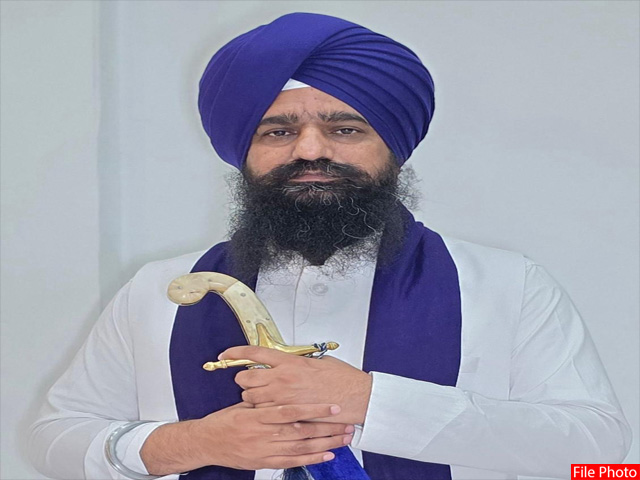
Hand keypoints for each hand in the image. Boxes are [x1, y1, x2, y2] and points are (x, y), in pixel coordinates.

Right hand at [142, 402, 353, 473]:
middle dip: (327, 427)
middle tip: (346, 423)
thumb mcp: (244, 404)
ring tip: (343, 438)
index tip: (333, 405)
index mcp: (258, 415)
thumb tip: (287, 388)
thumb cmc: (225, 421)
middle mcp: (263, 434)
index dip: (314, 409)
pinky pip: (291, 462)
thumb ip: (266, 400)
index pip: (291, 411)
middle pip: (301, 431)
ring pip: (300, 447)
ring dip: (324, 443)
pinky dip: (310, 459)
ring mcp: (264, 450)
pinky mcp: (264, 462)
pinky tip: (326, 455)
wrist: (206, 443)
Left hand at [220, 346, 372, 423]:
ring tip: (264, 395)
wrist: (355, 397)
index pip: (254, 352)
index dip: (235, 352)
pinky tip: (271, 408)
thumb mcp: (316, 362)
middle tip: (252, 379)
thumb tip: (284, 362)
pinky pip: (263, 412)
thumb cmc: (340, 379)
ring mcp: (283, 398)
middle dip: (245, 378)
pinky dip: (263, 410)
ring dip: (253, 395)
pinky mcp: (287, 414)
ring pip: (250, 396)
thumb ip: (295, 362)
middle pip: (246, 376)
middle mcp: (282, 378)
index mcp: (289, 361)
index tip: (226, 354)